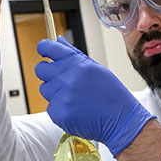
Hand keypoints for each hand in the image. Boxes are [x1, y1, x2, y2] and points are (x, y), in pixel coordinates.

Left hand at [35, 37, 155, 156]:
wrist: (120, 119)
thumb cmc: (111, 93)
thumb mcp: (96, 68)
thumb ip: (74, 54)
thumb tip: (58, 40)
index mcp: (77, 63)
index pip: (49, 48)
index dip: (43, 47)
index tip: (43, 50)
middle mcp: (68, 78)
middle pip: (40, 69)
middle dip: (47, 72)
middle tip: (59, 79)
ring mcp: (63, 96)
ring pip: (44, 89)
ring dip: (54, 92)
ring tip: (72, 97)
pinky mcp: (59, 113)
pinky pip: (50, 106)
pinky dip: (59, 108)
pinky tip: (74, 109)